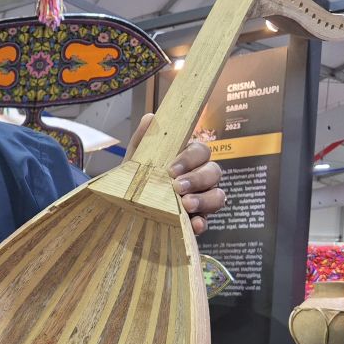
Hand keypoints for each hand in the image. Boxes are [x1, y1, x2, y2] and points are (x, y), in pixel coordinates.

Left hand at [127, 113, 224, 235]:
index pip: (201, 151)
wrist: (125, 207)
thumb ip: (143, 140)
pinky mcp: (198, 220)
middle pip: (214, 172)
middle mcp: (200, 177)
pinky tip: (194, 225)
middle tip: (178, 188)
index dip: (190, 159)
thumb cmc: (137, 179)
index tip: (171, 170)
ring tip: (186, 205)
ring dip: (205, 200)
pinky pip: (208, 221)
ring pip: (218, 196)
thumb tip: (150, 118)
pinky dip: (203, 222)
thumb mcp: (136, 160)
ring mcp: (202, 199)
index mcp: (188, 159)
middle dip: (198, 179)